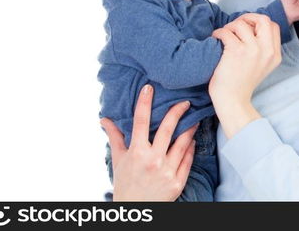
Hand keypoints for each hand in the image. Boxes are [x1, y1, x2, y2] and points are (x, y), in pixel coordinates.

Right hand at [99, 84, 197, 200]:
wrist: (135, 211)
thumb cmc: (125, 183)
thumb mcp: (118, 160)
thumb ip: (115, 137)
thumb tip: (104, 119)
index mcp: (136, 152)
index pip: (140, 121)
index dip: (144, 102)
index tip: (149, 88)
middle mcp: (152, 160)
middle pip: (168, 129)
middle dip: (177, 112)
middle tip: (186, 102)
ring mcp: (167, 171)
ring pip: (183, 143)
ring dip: (189, 129)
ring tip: (194, 120)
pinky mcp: (178, 182)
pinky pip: (188, 159)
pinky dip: (190, 148)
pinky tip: (192, 141)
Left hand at [210, 13, 281, 137]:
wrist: (233, 100)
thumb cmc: (242, 83)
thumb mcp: (263, 66)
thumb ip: (263, 48)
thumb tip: (251, 26)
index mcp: (275, 54)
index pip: (273, 26)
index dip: (259, 22)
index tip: (248, 28)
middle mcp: (267, 51)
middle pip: (263, 19)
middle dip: (247, 18)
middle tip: (236, 26)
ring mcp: (253, 50)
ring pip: (241, 24)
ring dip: (229, 27)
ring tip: (224, 35)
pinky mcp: (236, 51)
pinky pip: (226, 32)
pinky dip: (218, 33)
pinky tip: (215, 39)